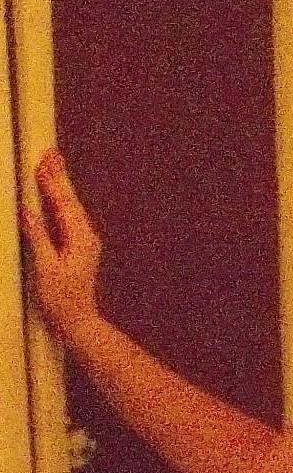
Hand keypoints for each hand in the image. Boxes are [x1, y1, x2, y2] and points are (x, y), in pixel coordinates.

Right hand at [20, 149, 103, 343]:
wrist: (77, 321)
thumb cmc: (61, 298)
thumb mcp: (46, 267)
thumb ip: (38, 236)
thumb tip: (27, 210)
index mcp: (80, 238)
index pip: (64, 203)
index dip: (52, 182)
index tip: (43, 162)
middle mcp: (86, 236)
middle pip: (70, 200)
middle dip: (60, 175)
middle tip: (51, 152)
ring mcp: (84, 241)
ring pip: (70, 207)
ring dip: (60, 186)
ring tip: (52, 165)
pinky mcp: (78, 248)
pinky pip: (68, 218)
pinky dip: (60, 202)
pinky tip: (54, 195)